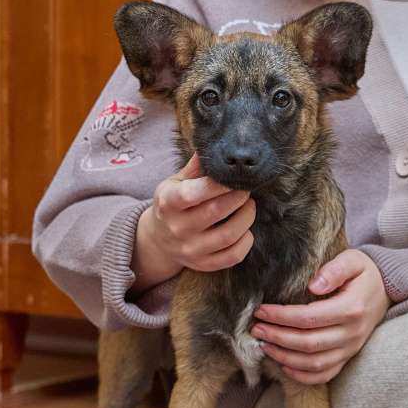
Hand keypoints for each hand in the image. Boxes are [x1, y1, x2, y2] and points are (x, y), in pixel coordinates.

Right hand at [131, 154, 255, 290]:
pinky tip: (246, 230)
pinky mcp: (203, 264)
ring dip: (246, 217)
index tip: (232, 176)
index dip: (218, 184)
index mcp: (168, 203)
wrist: (158, 239)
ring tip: (249, 206)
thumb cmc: (172, 204)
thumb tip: (212, 142)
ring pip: (229, 235)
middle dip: (238, 196)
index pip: (194, 193)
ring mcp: (191, 250)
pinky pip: (233, 256)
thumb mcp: (175, 182)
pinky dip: (246, 242)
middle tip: (245, 189)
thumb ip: (195, 167)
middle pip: (216, 211)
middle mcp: (178, 229)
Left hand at [251, 250, 390, 384]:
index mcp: (351, 309)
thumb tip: (314, 285)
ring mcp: (351, 349)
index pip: (309, 318)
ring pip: (314, 363)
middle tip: (256, 329)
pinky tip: (283, 365)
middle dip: (277, 337)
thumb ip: (334, 270)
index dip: (282, 316)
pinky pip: (325, 374)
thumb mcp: (353, 261)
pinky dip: (302, 375)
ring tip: (264, 345)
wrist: (386, 291)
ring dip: (285, 357)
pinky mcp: (348, 357)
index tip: (261, 311)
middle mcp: (352, 333)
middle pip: (308, 343)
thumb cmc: (364, 273)